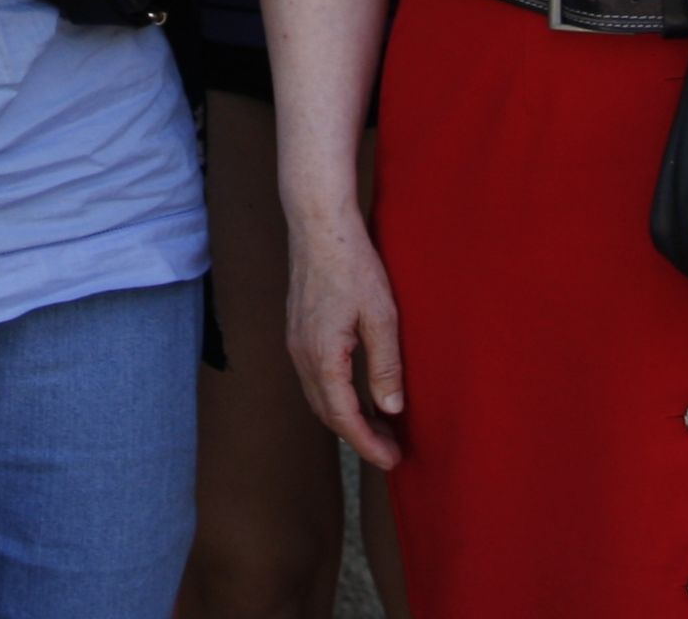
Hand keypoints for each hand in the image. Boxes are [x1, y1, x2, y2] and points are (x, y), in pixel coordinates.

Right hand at [284, 200, 409, 468]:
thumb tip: (392, 409)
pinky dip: (335, 396)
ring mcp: (295, 344)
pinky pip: (314, 378)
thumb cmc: (353, 265)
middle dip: (359, 437)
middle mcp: (302, 356)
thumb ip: (386, 366)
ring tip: (380, 426)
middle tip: (391, 450)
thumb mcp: (381, 316)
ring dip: (346, 417)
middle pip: (327, 414)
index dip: (368, 445)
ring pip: (318, 397)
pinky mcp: (297, 332)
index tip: (392, 461)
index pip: (344, 418)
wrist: (319, 226)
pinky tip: (357, 393)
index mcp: (323, 357)